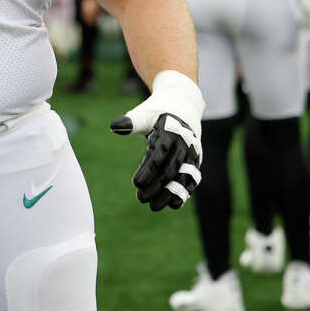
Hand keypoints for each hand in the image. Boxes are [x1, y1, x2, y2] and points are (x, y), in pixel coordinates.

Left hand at [110, 70, 204, 210]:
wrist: (182, 104)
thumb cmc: (157, 111)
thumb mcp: (144, 113)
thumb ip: (131, 122)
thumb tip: (114, 126)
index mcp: (171, 131)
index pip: (159, 154)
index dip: (148, 170)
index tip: (136, 184)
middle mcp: (184, 143)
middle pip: (171, 168)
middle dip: (156, 186)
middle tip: (141, 199)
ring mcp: (192, 153)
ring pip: (183, 177)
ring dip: (170, 193)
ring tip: (154, 207)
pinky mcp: (195, 160)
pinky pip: (191, 178)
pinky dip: (184, 191)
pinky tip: (172, 205)